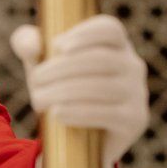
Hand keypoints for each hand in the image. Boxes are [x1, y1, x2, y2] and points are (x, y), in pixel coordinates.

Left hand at [10, 15, 148, 167]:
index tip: (56, 46)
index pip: (110, 29)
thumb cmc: (59, 88)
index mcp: (115, 45)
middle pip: (102, 58)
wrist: (76, 139)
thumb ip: (28, 44)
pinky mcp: (135, 120)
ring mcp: (137, 93)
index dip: (85, 34)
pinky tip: (57, 113)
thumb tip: (32, 45)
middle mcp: (132, 65)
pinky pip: (108, 113)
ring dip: (64, 91)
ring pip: (103, 86)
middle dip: (63, 68)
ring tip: (39, 99)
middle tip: (36, 80)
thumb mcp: (41, 63)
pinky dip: (79, 112)